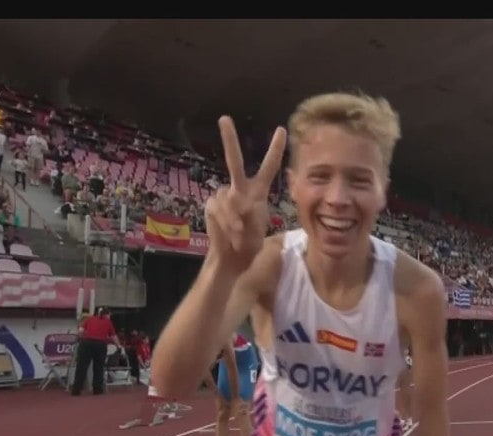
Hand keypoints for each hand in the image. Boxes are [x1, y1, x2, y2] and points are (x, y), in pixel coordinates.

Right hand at [203, 117, 286, 273]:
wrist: (233, 261)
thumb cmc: (251, 246)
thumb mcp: (261, 230)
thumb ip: (254, 215)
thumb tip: (242, 207)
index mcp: (258, 192)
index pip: (269, 167)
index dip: (275, 149)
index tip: (281, 129)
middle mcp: (240, 189)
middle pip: (234, 161)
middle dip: (229, 140)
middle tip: (224, 118)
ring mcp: (223, 196)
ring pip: (229, 198)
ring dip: (237, 219)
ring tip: (241, 235)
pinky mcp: (211, 206)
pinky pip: (219, 209)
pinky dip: (227, 223)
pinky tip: (231, 234)